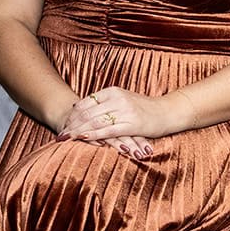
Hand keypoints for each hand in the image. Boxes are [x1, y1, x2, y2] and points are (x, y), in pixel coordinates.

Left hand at [57, 85, 177, 146]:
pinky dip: (93, 134)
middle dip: (71, 125)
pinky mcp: (132, 123)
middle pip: (87, 112)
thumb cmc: (147, 108)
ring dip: (77, 131)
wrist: (170, 111)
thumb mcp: (124, 99)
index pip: (85, 103)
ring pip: (94, 121)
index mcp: (112, 91)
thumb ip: (105, 103)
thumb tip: (82, 108)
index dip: (72, 116)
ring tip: (65, 138)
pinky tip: (83, 138)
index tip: (64, 125)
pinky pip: (108, 129)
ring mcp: (125, 111)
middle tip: (59, 135)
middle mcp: (117, 99)